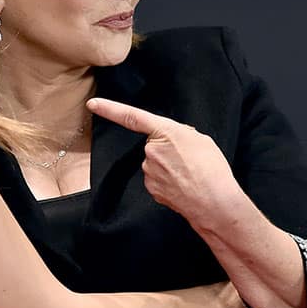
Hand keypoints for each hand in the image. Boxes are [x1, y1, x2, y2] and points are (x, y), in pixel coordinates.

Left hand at [86, 97, 245, 231]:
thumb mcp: (200, 139)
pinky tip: (184, 185)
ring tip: (190, 174)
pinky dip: (169, 182)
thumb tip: (172, 141)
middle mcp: (151, 151)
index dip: (109, 109)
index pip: (131, 117)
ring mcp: (149, 172)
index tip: (93, 104)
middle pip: (153, 146)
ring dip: (170, 167)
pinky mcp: (151, 189)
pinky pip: (158, 179)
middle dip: (168, 151)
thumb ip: (180, 133)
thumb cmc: (211, 170)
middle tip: (189, 160)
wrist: (214, 203)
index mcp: (164, 132)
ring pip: (155, 164)